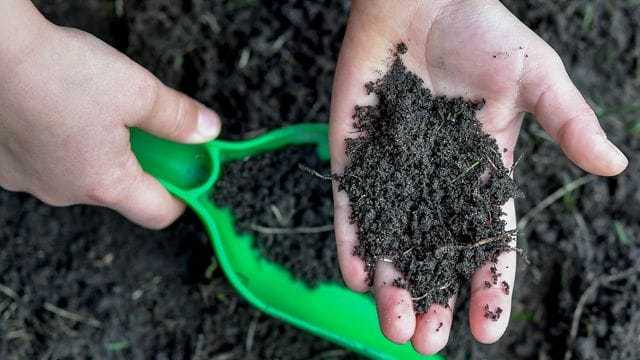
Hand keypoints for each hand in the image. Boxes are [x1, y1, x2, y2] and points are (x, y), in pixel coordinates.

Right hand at [0, 1, 220, 228]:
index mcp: (104, 183)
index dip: (182, 195)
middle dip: (140, 162)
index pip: (158, 213)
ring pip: (82, 175)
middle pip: (120, 190)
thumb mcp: (137, 90)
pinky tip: (61, 112)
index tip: (189, 173)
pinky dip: (63, 145)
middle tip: (145, 126)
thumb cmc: (56, 70)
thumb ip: (176, 117)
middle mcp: (64, 192)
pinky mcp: (6, 165)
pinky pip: (48, 163)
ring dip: (99, 151)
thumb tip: (206, 130)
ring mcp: (30, 180)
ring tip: (96, 110)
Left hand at [330, 0, 626, 353]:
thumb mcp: (534, 77)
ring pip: (392, 238)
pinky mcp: (356, 154)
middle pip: (434, 252)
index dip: (488, 283)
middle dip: (432, 298)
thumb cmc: (482, 31)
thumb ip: (567, 121)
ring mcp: (394, 170)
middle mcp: (436, 181)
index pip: (488, 238)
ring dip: (391, 285)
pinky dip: (353, 239)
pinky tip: (356, 275)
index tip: (488, 328)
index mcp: (483, 171)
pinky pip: (352, 204)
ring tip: (394, 328)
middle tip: (427, 341)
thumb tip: (612, 165)